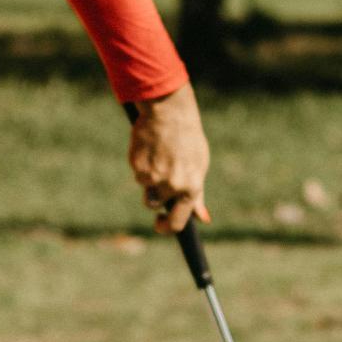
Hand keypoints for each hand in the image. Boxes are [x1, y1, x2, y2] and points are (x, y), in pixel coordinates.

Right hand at [126, 83, 208, 233]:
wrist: (170, 113)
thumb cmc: (188, 140)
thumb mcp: (199, 167)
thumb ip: (198, 195)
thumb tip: (203, 218)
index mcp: (190, 188)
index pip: (177, 222)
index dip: (166, 227)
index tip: (161, 224)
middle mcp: (171, 187)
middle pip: (154, 205)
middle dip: (154, 201)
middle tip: (155, 187)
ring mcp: (153, 178)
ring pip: (145, 187)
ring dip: (148, 178)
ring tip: (158, 156)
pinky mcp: (137, 167)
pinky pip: (137, 172)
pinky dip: (142, 163)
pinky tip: (150, 148)